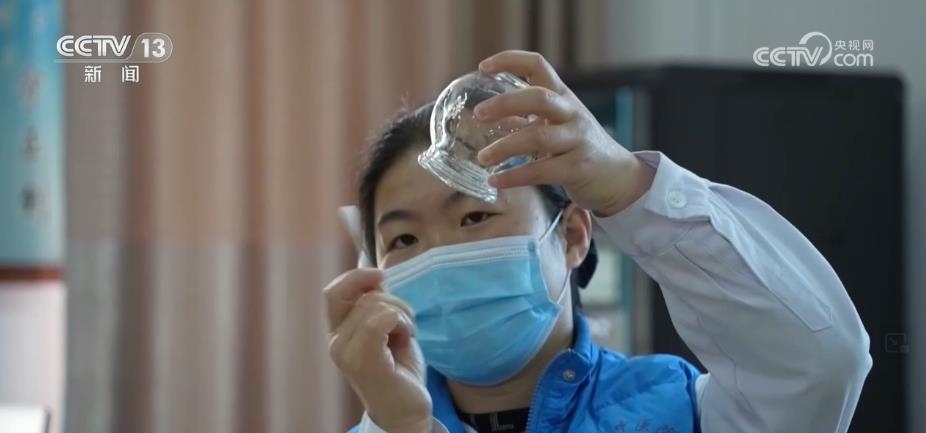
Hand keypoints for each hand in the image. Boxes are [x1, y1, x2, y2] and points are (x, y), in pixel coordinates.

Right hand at [325, 269, 432, 432]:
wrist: (405, 409)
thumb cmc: (397, 368)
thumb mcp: (386, 326)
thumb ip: (376, 302)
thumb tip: (374, 274)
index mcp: (337, 332)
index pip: (334, 291)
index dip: (358, 276)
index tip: (381, 276)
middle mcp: (336, 342)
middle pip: (366, 296)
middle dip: (396, 302)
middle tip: (405, 324)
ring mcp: (347, 354)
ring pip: (377, 306)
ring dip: (403, 314)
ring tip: (405, 335)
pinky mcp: (365, 363)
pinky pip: (382, 321)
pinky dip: (402, 322)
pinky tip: (407, 338)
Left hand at [474, 50, 655, 216]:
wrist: (617, 176)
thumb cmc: (579, 148)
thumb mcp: (556, 125)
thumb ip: (528, 119)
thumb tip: (491, 116)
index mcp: (563, 97)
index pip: (538, 65)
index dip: (509, 61)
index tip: (482, 68)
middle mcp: (571, 113)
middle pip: (539, 97)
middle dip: (505, 103)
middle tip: (478, 114)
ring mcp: (577, 139)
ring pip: (538, 137)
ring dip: (505, 147)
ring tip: (483, 158)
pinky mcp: (578, 167)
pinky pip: (541, 170)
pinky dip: (514, 176)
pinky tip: (496, 180)